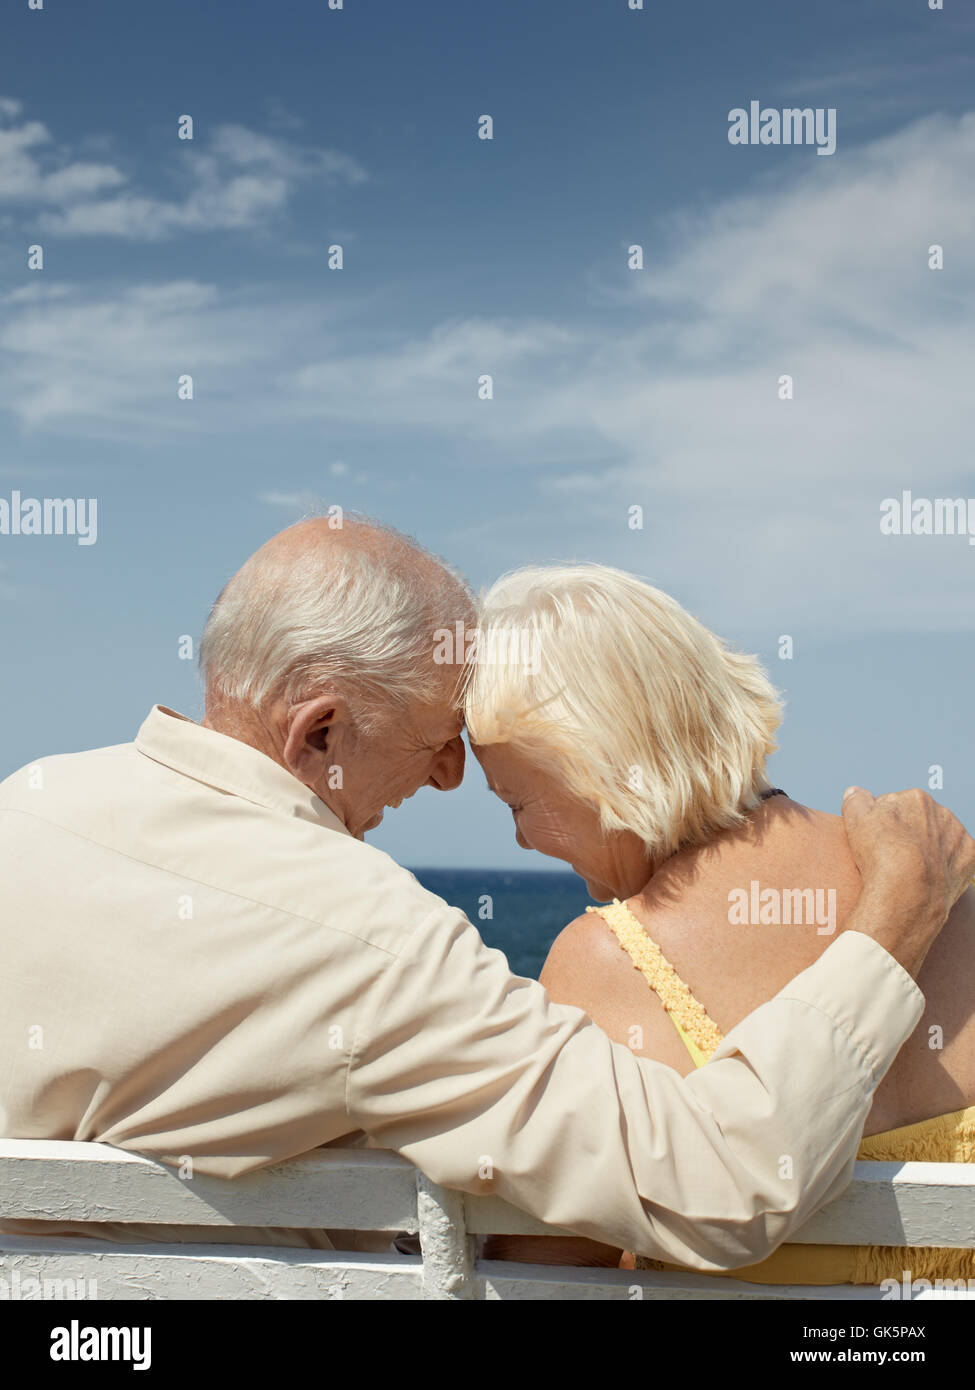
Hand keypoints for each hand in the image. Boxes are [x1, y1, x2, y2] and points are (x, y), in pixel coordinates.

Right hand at [840, 786, 974, 976]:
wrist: (908, 892)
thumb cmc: (881, 855)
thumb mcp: (855, 819)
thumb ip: (856, 800)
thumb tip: (856, 792)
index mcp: (916, 798)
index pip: (895, 805)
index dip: (882, 823)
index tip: (876, 840)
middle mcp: (942, 812)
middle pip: (919, 821)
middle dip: (907, 833)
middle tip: (891, 855)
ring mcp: (958, 836)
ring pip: (939, 838)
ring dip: (927, 847)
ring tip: (910, 868)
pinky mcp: (969, 859)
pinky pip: (954, 858)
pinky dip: (944, 865)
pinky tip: (929, 875)